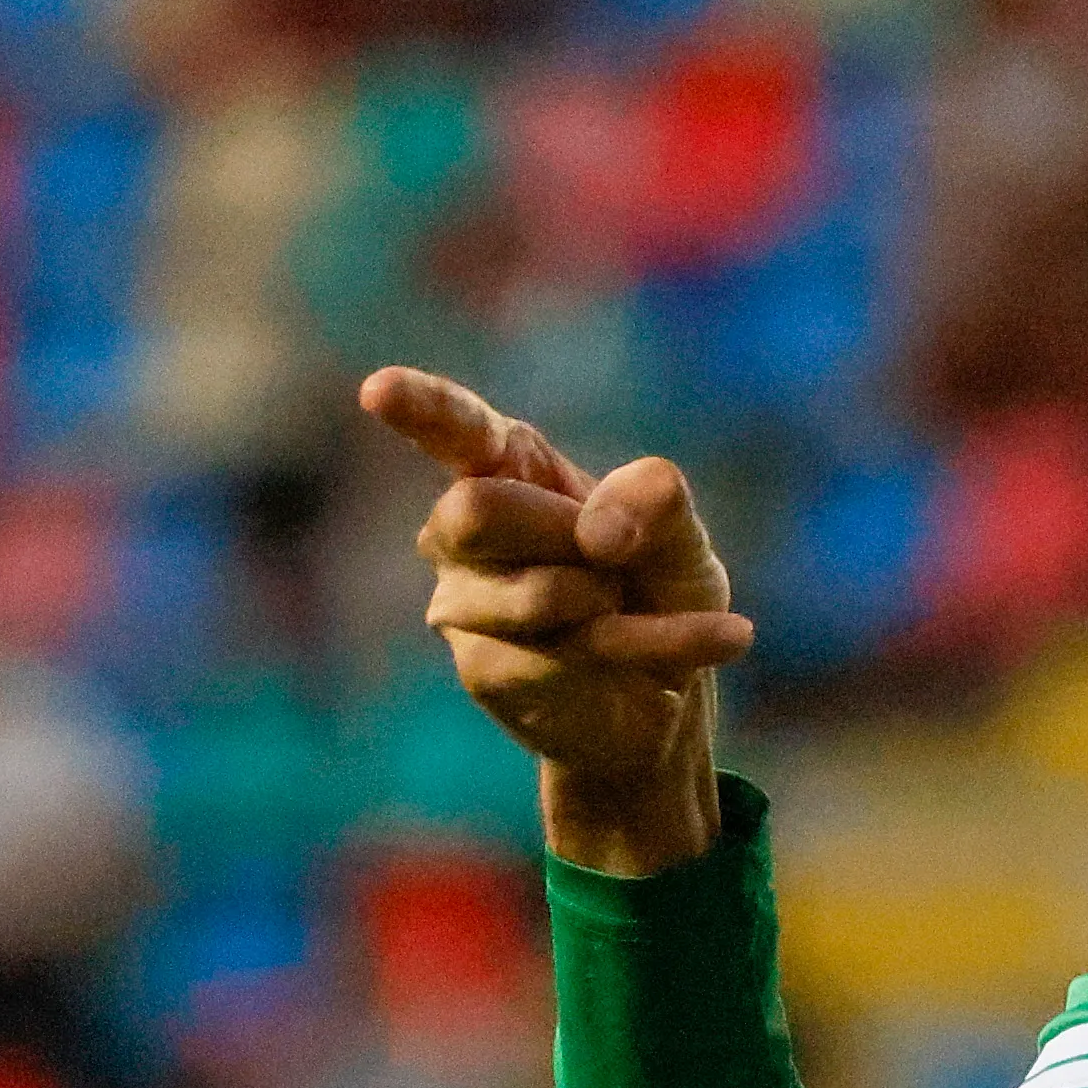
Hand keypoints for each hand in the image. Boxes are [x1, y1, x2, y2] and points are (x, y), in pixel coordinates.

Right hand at [359, 367, 752, 875]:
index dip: (419, 407)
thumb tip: (598, 530)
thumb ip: (655, 503)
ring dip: (616, 603)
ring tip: (632, 608)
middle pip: (475, 511)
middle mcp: (461, 530)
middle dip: (565, 533)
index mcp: (506, 468)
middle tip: (615, 557)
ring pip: (537, 592)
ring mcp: (461, 602)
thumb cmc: (657, 588)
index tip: (378, 392)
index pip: (455, 429)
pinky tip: (710, 642)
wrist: (666, 695)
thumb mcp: (679, 536)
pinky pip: (573, 651)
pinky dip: (658, 644)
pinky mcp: (484, 669)